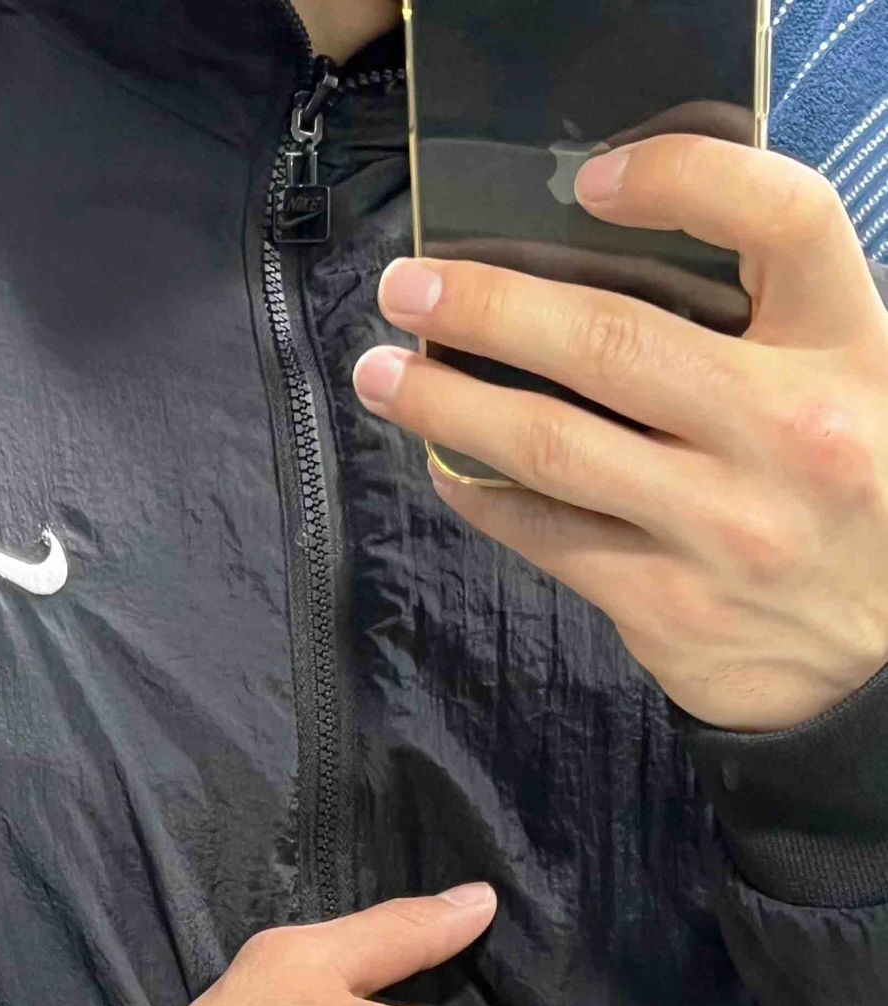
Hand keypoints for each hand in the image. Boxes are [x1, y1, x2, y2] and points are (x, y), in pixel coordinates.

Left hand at [351, 136, 887, 730]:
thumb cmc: (852, 488)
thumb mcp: (851, 379)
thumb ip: (763, 322)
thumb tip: (598, 263)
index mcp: (848, 349)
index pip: (781, 218)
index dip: (681, 177)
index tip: (587, 179)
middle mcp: (789, 432)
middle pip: (612, 341)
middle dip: (488, 308)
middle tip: (408, 289)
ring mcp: (724, 528)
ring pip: (552, 447)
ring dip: (447, 405)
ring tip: (386, 376)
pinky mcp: (670, 606)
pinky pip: (546, 537)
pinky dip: (481, 495)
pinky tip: (447, 465)